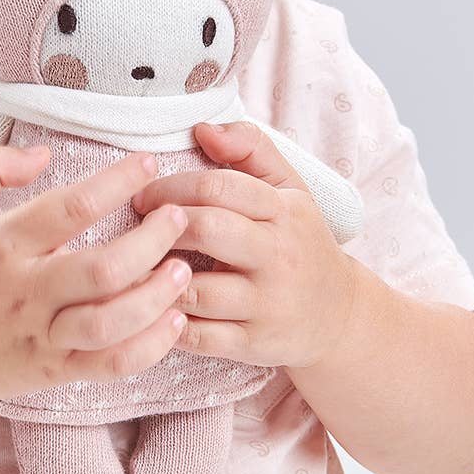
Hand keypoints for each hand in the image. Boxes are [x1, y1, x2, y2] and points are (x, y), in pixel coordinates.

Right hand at [0, 144, 192, 414]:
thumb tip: (43, 153)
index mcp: (2, 245)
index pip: (69, 208)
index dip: (117, 182)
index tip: (149, 164)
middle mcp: (26, 292)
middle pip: (102, 269)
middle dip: (152, 241)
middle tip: (179, 216)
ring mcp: (43, 336)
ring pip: (111, 323)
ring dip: (157, 297)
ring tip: (183, 269)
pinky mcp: (55, 371)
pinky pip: (111, 364)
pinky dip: (151, 346)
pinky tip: (175, 319)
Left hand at [130, 120, 359, 369]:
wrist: (340, 315)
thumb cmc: (299, 240)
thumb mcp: (290, 188)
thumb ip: (250, 147)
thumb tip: (202, 128)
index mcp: (284, 211)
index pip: (219, 186)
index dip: (172, 186)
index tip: (143, 194)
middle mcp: (278, 256)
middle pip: (208, 229)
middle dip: (162, 225)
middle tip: (135, 226)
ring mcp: (266, 304)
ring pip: (198, 289)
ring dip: (156, 277)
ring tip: (133, 267)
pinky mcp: (254, 345)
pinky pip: (199, 337)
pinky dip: (167, 324)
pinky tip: (150, 308)